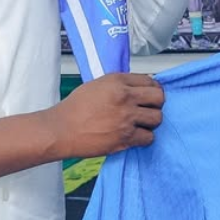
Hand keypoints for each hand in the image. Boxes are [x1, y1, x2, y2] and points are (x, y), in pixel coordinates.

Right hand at [47, 73, 164, 158]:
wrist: (61, 130)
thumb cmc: (74, 108)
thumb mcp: (97, 85)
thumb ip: (119, 85)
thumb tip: (138, 89)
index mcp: (117, 81)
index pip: (150, 81)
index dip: (152, 89)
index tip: (151, 95)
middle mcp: (125, 97)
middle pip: (159, 98)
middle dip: (156, 104)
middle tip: (149, 109)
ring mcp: (126, 118)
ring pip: (157, 118)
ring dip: (151, 122)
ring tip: (141, 124)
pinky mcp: (125, 138)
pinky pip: (149, 138)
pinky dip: (144, 138)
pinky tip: (136, 136)